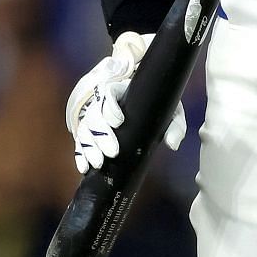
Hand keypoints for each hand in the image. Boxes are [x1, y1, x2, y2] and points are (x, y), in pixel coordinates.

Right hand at [64, 32, 185, 170]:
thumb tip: (173, 144)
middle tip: (112, 152)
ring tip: (98, 163)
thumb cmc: (159, 103)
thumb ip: (175, 125)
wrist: (148, 100)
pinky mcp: (91, 131)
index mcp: (121, 88)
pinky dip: (81, 153)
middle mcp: (104, 101)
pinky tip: (84, 167)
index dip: (110, 107)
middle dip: (101, 135)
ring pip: (85, 128)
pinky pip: (81, 140)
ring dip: (89, 147)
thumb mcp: (171, 110)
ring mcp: (95, 116)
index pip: (107, 92)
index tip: (119, 122)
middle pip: (94, 114)